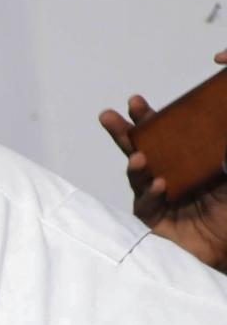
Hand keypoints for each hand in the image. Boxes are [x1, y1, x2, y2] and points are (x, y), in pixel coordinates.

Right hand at [98, 49, 226, 271]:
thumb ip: (222, 150)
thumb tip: (220, 122)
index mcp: (185, 161)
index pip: (164, 136)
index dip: (149, 119)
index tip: (136, 102)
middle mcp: (167, 177)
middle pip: (140, 150)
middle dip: (124, 134)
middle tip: (110, 117)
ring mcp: (158, 199)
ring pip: (138, 177)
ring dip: (136, 165)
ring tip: (139, 156)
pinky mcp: (154, 221)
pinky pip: (147, 205)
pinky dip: (152, 194)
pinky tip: (160, 185)